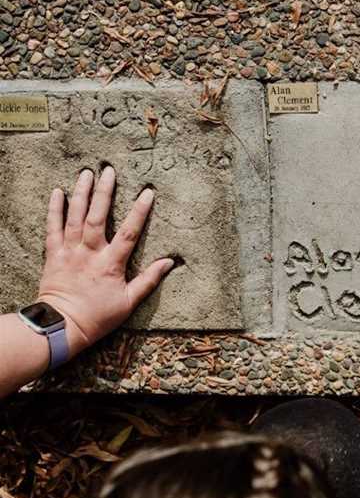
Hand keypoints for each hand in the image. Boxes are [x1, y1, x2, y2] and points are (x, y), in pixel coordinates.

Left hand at [37, 167, 173, 357]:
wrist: (61, 327)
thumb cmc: (98, 317)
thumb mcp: (129, 302)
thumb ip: (149, 280)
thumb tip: (169, 262)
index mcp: (111, 264)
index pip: (129, 233)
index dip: (140, 211)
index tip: (148, 192)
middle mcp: (90, 253)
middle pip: (98, 217)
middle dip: (104, 192)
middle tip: (109, 171)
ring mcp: (69, 252)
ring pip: (75, 217)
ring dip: (81, 194)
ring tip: (86, 173)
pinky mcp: (53, 255)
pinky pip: (52, 228)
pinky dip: (54, 209)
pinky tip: (58, 192)